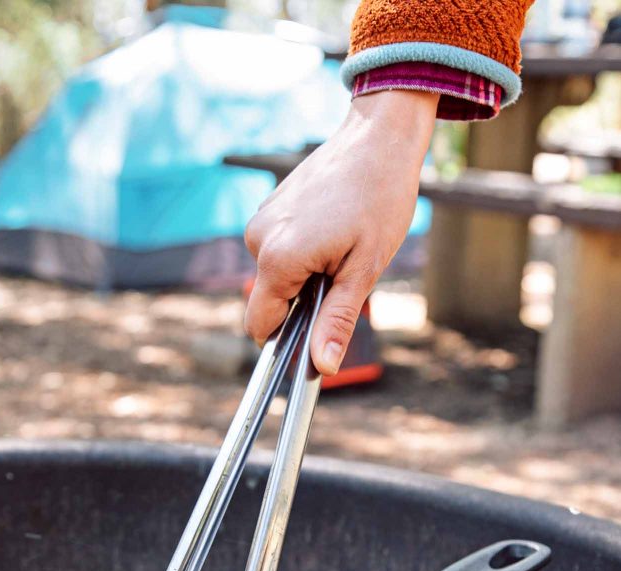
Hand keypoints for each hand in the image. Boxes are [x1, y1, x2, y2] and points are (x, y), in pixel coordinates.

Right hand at [244, 90, 437, 374]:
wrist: (378, 136)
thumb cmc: (379, 199)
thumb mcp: (365, 269)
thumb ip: (337, 320)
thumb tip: (321, 367)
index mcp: (277, 260)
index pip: (260, 326)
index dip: (286, 340)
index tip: (317, 332)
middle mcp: (258, 239)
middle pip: (269, 301)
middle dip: (301, 301)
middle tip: (343, 272)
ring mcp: (260, 220)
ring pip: (275, 275)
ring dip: (303, 275)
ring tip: (340, 245)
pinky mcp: (268, 208)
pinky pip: (277, 249)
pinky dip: (300, 251)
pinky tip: (331, 228)